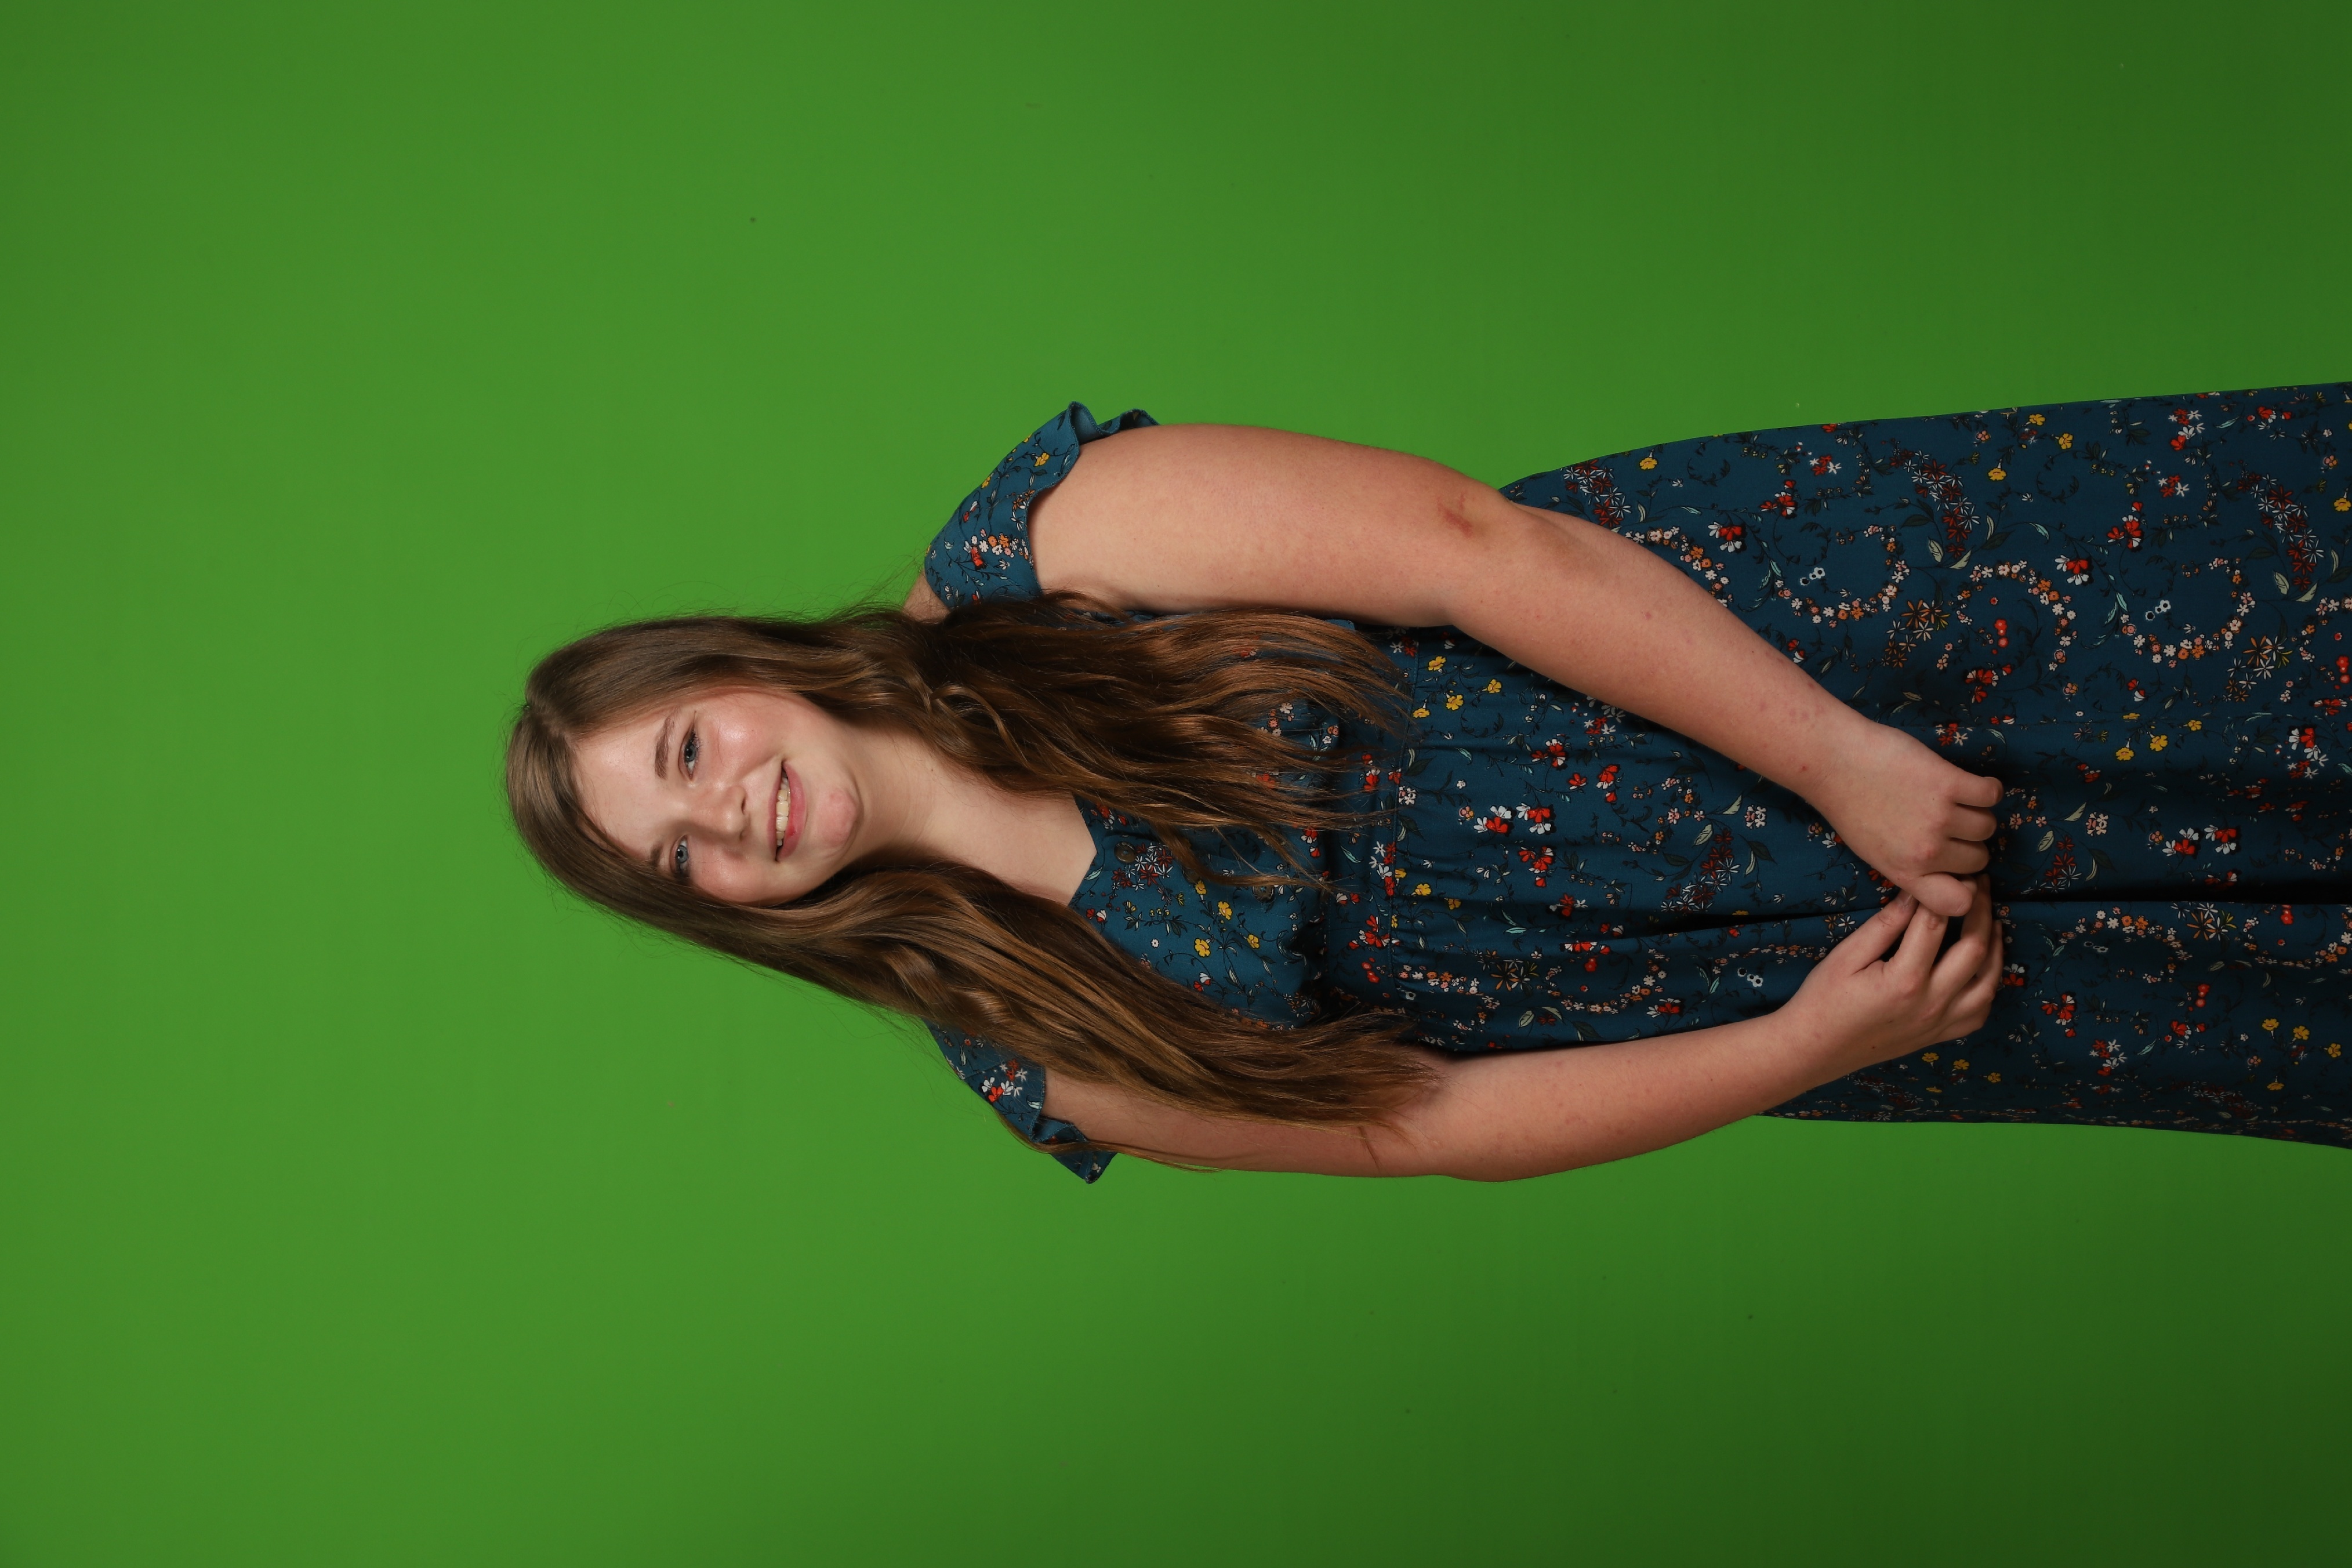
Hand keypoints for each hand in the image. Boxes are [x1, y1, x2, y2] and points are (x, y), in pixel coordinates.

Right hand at [1780, 876, 2003, 1072]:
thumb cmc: (1823, 999)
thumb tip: (1915, 893)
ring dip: (1996, 948)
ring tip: (1992, 921)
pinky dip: (1989, 986)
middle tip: (1980, 886)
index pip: (1936, 925)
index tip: (1955, 875)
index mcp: (1904, 980)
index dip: (1947, 895)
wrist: (1815, 1050)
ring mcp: (1940, 1023)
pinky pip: (1979, 1012)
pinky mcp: (1940, 1036)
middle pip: (1974, 950)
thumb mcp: (1846, 956)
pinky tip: (1984, 966)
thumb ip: (1884, 925)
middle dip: (1981, 911)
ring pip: (1988, 982)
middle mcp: (1932, 1003)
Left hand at [1808, 722, 2002, 917]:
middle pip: (1978, 858)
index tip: (1957, 868)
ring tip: (1952, 799)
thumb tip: (1947, 870)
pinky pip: (1992, 794)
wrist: (1831, 761)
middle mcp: (1925, 852)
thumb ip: (1908, 866)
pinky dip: (1987, 788)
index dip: (1965, 887)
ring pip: (1988, 826)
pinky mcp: (1949, 783)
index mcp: (1904, 872)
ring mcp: (1939, 818)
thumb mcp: (1873, 851)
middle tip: (1948, 822)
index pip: (1957, 904)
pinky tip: (1969, 783)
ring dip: (1976, 812)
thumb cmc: (1848, 803)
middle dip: (1967, 842)